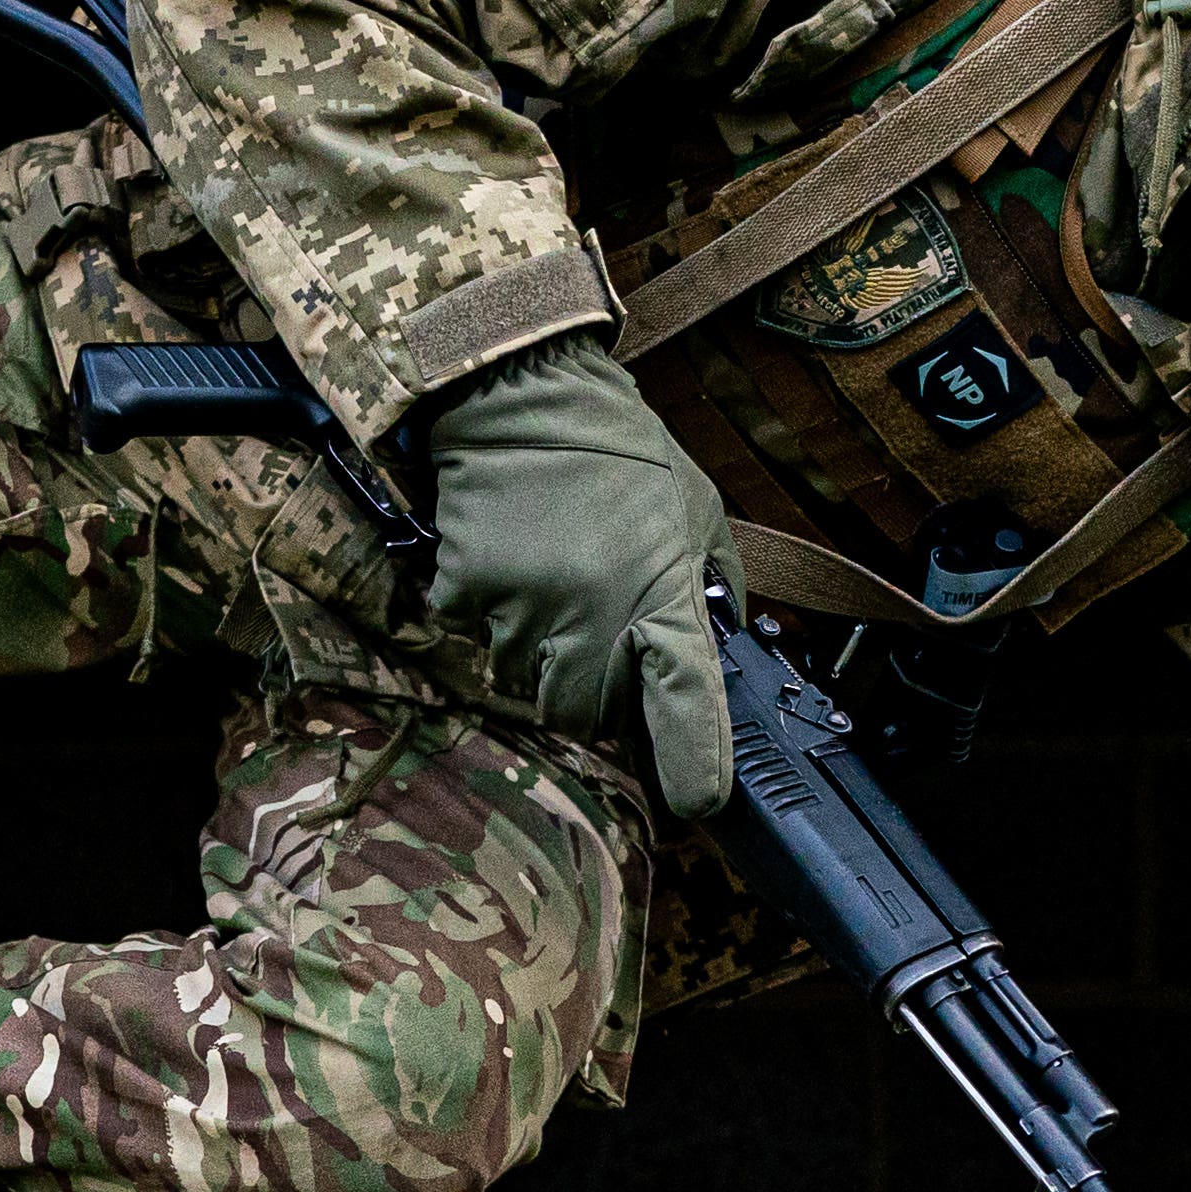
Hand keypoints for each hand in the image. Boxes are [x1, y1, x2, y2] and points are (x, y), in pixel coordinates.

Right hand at [418, 335, 738, 817]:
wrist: (524, 391)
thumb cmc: (620, 452)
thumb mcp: (697, 513)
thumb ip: (710, 592)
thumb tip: (721, 657)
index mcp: (663, 593)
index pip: (686, 703)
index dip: (695, 764)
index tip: (700, 801)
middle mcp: (596, 611)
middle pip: (588, 717)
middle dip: (596, 696)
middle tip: (601, 634)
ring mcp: (527, 606)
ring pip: (528, 683)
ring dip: (541, 654)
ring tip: (557, 577)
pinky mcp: (468, 594)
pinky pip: (480, 638)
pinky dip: (494, 614)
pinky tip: (514, 559)